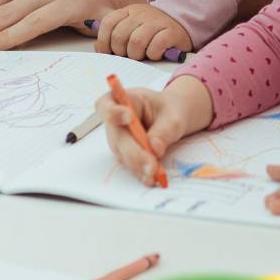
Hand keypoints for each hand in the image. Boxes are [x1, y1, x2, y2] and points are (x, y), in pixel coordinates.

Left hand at [95, 4, 191, 61]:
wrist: (182, 22)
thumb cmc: (152, 30)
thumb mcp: (131, 27)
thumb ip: (114, 35)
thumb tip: (98, 48)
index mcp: (129, 11)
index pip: (108, 23)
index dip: (104, 41)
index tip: (108, 53)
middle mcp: (141, 14)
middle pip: (120, 36)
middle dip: (120, 52)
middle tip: (128, 55)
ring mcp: (157, 21)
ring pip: (136, 42)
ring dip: (136, 55)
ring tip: (141, 55)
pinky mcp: (171, 32)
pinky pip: (155, 46)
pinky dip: (153, 54)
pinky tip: (155, 53)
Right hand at [96, 75, 214, 185]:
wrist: (171, 119)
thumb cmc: (168, 110)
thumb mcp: (172, 115)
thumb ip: (164, 129)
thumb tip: (155, 148)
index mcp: (122, 100)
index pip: (107, 105)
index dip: (114, 112)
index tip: (129, 117)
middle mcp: (115, 123)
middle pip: (117, 138)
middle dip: (134, 152)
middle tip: (150, 164)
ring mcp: (118, 140)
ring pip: (124, 155)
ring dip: (138, 166)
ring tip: (154, 174)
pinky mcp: (125, 155)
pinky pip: (131, 164)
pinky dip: (141, 172)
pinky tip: (152, 179)